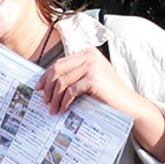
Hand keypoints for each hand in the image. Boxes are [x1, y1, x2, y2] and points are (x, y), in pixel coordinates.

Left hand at [36, 48, 164, 159]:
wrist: (126, 103)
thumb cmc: (106, 94)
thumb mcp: (89, 79)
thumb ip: (73, 76)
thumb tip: (46, 84)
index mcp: (88, 54)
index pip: (59, 63)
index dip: (46, 76)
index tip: (38, 89)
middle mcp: (90, 56)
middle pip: (57, 69)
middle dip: (47, 87)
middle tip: (44, 101)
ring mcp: (92, 66)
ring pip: (61, 81)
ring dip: (54, 98)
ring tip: (52, 109)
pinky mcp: (93, 78)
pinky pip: (70, 91)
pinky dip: (64, 102)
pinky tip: (64, 109)